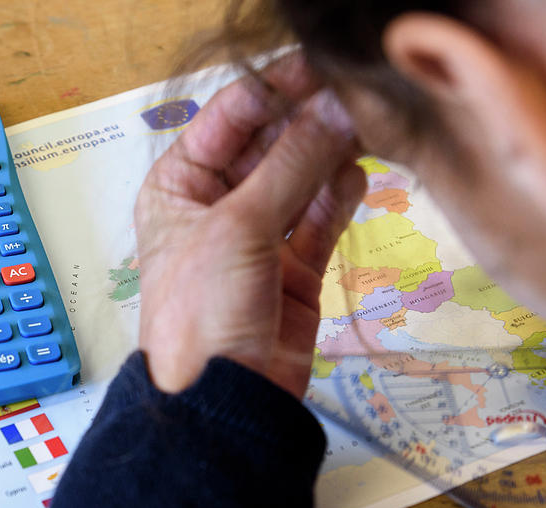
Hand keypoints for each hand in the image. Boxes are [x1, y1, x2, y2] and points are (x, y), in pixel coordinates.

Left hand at [135, 53, 365, 397]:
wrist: (221, 400)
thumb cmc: (198, 315)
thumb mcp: (238, 228)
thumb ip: (293, 165)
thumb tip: (337, 108)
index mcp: (180, 184)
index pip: (232, 116)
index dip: (276, 88)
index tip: (322, 68)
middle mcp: (217, 203)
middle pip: (272, 142)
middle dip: (310, 121)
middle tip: (356, 99)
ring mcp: (258, 234)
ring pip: (302, 176)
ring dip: (330, 155)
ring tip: (365, 131)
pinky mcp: (294, 265)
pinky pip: (321, 215)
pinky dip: (338, 195)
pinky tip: (355, 176)